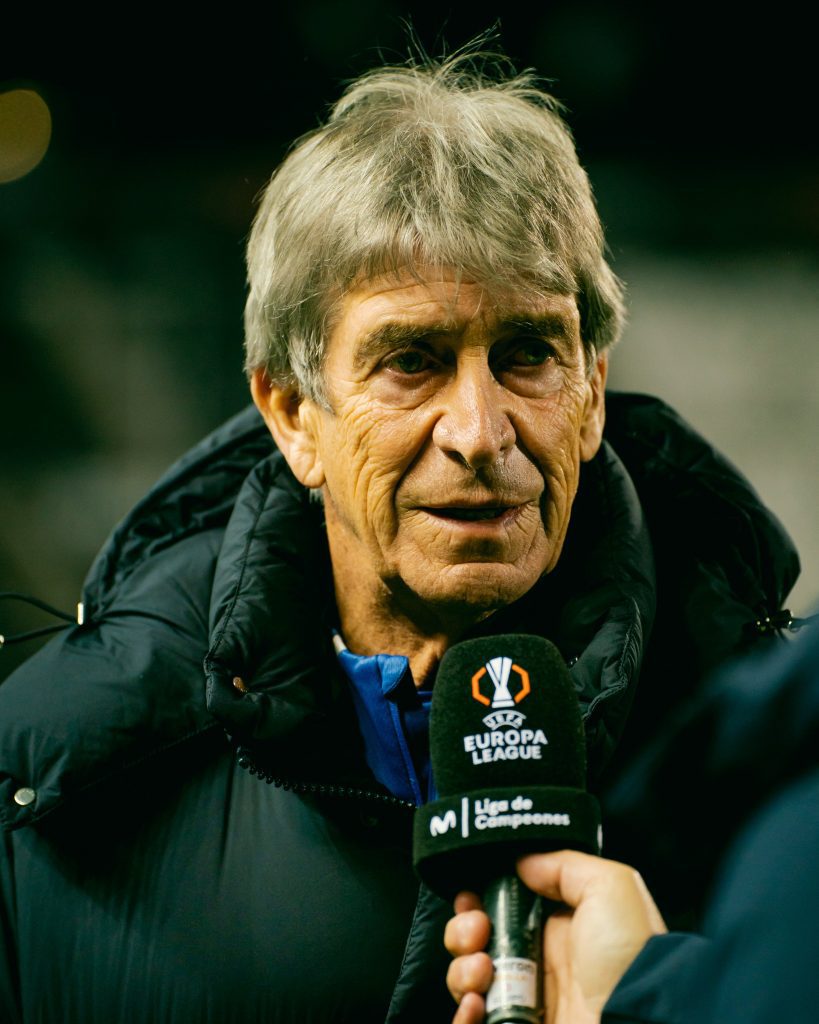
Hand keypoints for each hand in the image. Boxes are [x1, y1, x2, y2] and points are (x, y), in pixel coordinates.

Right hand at [445, 850, 666, 1023]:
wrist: (639, 1021)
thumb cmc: (628, 956)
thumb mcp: (609, 886)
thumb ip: (564, 865)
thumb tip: (522, 863)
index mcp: (556, 928)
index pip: (501, 907)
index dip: (478, 900)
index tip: (470, 897)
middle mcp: (537, 964)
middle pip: (476, 942)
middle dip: (462, 932)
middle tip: (477, 931)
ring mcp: (524, 1003)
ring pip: (467, 981)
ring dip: (461, 971)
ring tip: (481, 973)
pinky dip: (463, 1015)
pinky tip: (475, 1005)